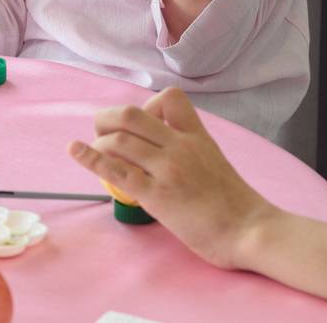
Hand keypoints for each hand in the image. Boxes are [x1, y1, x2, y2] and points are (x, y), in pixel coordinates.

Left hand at [67, 87, 278, 269]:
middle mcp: (180, 146)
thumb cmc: (236, 203)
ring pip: (120, 141)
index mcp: (197, 136)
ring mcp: (168, 169)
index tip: (139, 123)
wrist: (250, 229)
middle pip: (131, 115)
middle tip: (101, 131)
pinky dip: (91, 158)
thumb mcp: (215, 160)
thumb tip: (163, 149)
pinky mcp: (157, 195)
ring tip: (93, 148)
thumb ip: (191, 148)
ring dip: (99, 142)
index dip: (146, 105)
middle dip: (107, 119)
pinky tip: (76, 151)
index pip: (169, 98)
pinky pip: (117, 171)